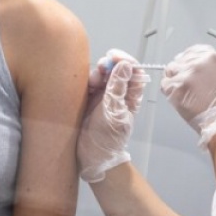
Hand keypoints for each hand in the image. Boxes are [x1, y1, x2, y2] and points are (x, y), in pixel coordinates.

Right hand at [77, 49, 148, 182]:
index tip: (115, 57)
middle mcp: (116, 93)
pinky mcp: (86, 100)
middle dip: (108, 65)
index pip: (133, 72)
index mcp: (130, 97)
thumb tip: (125, 65)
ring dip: (95, 73)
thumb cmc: (108, 140)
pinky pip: (85, 84)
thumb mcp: (115, 113)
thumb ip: (118, 88)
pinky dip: (84, 81)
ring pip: (99, 75)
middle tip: (101, 66)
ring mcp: (100, 96)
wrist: (91, 158)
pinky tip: (82, 84)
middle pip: (114, 70)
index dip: (125, 61)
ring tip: (91, 81)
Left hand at [161, 45, 215, 147]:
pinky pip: (165, 85)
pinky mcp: (175, 89)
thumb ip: (208, 67)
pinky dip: (169, 91)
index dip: (187, 59)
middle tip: (186, 84)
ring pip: (170, 72)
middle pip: (179, 61)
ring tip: (184, 92)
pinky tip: (180, 98)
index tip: (186, 65)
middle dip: (180, 71)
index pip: (191, 51)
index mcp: (211, 57)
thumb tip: (196, 67)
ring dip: (174, 80)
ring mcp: (185, 76)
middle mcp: (197, 63)